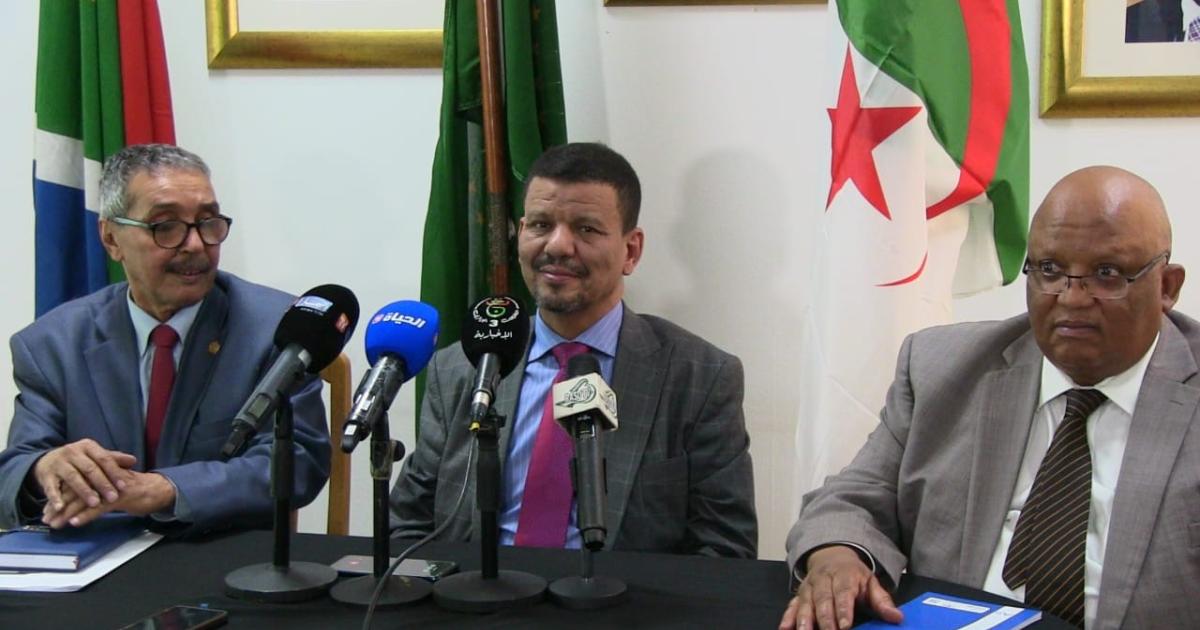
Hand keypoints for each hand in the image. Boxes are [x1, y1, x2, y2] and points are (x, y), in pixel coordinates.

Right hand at [32, 439, 136, 512]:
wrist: (47, 459)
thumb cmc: (78, 460)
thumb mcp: (94, 456)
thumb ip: (113, 459)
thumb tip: (133, 460)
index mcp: (88, 447)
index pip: (104, 459)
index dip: (114, 473)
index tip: (124, 486)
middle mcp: (72, 452)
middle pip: (90, 469)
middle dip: (102, 484)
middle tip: (113, 498)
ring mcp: (58, 463)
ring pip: (73, 478)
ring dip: (84, 491)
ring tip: (94, 504)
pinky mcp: (45, 475)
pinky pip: (51, 487)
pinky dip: (55, 497)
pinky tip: (61, 507)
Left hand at [43, 470, 175, 528]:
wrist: (160, 489)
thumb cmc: (137, 490)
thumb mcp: (114, 485)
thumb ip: (99, 488)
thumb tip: (81, 499)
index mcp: (100, 472)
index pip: (75, 483)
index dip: (60, 496)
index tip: (48, 509)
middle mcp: (104, 476)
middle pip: (76, 491)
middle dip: (59, 506)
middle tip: (47, 518)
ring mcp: (112, 487)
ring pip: (84, 500)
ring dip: (68, 513)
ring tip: (56, 523)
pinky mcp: (121, 497)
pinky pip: (99, 507)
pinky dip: (86, 515)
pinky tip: (75, 522)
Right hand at [778, 545, 902, 629]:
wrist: (831, 554)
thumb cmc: (854, 574)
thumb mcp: (870, 582)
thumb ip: (882, 601)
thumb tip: (897, 618)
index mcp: (844, 575)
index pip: (843, 592)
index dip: (843, 609)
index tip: (845, 625)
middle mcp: (823, 580)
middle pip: (823, 600)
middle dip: (825, 619)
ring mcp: (809, 587)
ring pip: (805, 603)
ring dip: (803, 619)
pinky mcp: (799, 594)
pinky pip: (792, 605)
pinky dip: (787, 617)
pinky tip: (784, 629)